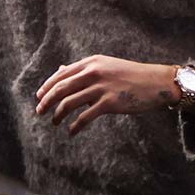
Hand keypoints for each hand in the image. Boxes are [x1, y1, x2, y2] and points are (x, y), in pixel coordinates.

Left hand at [35, 55, 180, 135]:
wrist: (155, 82)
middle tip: (39, 112)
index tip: (39, 97)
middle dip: (46, 101)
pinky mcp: (109, 103)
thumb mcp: (105, 65)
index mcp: (91, 62)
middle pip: (61, 88)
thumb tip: (60, 70)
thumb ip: (83, 69)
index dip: (47, 87)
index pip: (61, 75)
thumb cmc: (130, 75)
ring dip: (58, 115)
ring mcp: (101, 88)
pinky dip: (75, 126)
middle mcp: (93, 72)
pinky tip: (71, 132)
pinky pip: (85, 117)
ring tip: (55, 122)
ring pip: (69, 103)